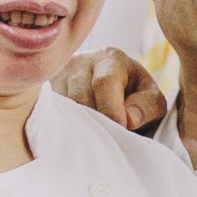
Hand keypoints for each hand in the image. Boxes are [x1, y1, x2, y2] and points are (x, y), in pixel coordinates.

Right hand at [52, 46, 168, 134]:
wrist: (113, 89)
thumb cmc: (135, 95)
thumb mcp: (151, 97)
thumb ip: (147, 106)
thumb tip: (127, 120)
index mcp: (110, 59)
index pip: (105, 82)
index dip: (111, 107)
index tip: (119, 126)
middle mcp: (79, 62)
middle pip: (80, 97)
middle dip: (96, 120)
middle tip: (107, 137)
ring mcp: (57, 76)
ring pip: (63, 107)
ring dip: (79, 125)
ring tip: (93, 136)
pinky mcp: (45, 93)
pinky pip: (49, 112)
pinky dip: (64, 125)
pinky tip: (75, 133)